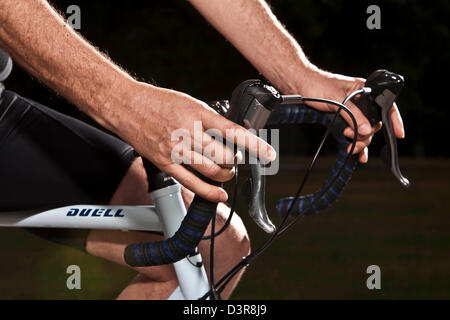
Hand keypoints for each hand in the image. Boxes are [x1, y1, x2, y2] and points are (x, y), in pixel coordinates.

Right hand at [117, 81, 275, 202]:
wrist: (126, 107)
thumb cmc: (158, 102)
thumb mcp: (191, 102)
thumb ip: (211, 120)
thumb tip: (231, 136)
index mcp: (198, 114)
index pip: (233, 132)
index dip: (255, 145)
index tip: (269, 154)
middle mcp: (188, 133)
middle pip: (225, 157)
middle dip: (236, 161)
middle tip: (236, 158)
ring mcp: (176, 150)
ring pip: (212, 172)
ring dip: (226, 174)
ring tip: (225, 169)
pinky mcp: (166, 164)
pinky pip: (192, 183)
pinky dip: (209, 192)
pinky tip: (219, 194)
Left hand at [297, 68, 404, 162]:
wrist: (299, 86)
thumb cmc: (318, 85)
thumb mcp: (337, 99)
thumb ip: (353, 114)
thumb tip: (367, 130)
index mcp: (365, 91)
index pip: (386, 105)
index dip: (394, 120)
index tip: (399, 134)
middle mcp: (362, 102)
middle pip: (374, 124)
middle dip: (366, 135)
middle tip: (351, 136)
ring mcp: (353, 112)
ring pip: (364, 132)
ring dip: (360, 142)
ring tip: (349, 146)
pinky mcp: (343, 121)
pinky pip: (354, 134)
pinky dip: (356, 144)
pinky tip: (357, 155)